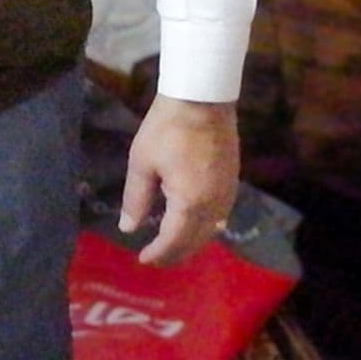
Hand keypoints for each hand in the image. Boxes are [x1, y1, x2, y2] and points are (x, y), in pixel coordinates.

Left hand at [118, 96, 239, 267]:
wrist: (203, 99)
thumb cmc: (166, 129)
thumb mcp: (142, 163)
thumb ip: (136, 199)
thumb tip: (128, 228)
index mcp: (190, 203)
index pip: (173, 241)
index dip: (158, 254)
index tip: (143, 260)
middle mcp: (214, 205)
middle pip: (196, 241)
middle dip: (175, 254)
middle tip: (156, 259)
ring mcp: (228, 194)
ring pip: (211, 231)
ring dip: (191, 242)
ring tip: (171, 246)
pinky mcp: (233, 182)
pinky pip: (220, 216)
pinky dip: (205, 228)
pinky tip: (193, 225)